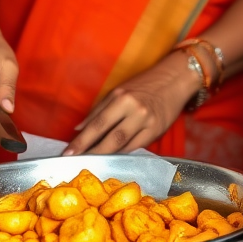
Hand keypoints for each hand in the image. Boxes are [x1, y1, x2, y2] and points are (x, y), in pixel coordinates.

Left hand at [65, 52, 197, 154]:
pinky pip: (135, 147)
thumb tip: (79, 128)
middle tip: (75, 162)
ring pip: (122, 146)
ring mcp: (147, 122)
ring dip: (105, 155)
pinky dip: (122, 153)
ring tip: (91, 161)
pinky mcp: (156, 131)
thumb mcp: (119, 91)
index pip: (97, 124)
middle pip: (110, 138)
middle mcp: (134, 110)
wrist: (174, 79)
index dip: (81, 141)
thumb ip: (99, 110)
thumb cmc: (144, 84)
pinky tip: (112, 156)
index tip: (68, 152)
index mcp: (121, 97)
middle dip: (91, 152)